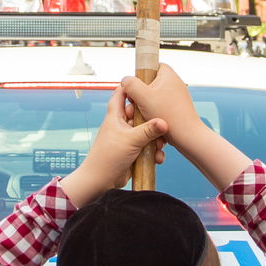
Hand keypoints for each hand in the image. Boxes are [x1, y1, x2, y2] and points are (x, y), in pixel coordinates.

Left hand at [62, 88, 167, 206]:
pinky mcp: (131, 151)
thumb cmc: (109, 157)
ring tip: (160, 145)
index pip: (121, 95)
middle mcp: (120, 126)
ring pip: (145, 132)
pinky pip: (146, 147)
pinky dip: (153, 151)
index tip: (146, 84)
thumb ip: (149, 130)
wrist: (100, 181)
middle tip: (162, 123)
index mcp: (115, 117)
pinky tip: (158, 158)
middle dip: (152, 119)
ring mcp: (126, 139)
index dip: (131, 88)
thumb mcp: (131, 140)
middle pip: (139, 114)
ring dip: (155, 139)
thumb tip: (164, 122)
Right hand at [119, 64, 201, 148]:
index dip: (139, 76)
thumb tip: (125, 80)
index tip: (135, 87)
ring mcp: (175, 96)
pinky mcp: (175, 107)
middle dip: (140, 94)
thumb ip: (131, 84)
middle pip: (149, 83)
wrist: (187, 136)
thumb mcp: (143, 96)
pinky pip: (159, 106)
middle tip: (136, 103)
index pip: (150, 66)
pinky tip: (150, 120)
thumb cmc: (168, 115)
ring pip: (153, 96)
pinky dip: (153, 112)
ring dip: (144, 105)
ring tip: (143, 114)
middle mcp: (174, 83)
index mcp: (168, 74)